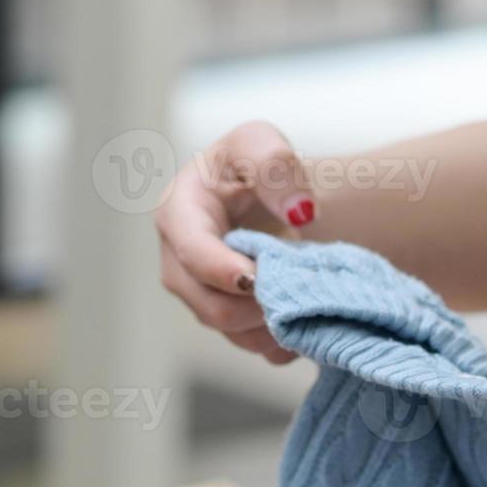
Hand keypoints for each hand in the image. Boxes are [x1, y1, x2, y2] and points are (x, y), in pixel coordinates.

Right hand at [154, 121, 317, 364]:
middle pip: (207, 305)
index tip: (258, 277)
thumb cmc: (257, 165)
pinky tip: (307, 315)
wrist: (277, 200)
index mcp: (178, 213)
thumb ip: (275, 164)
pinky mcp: (225, 319)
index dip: (222, 269)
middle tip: (298, 288)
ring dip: (271, 324)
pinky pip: (251, 344)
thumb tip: (300, 212)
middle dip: (253, 305)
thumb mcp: (262, 142)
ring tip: (308, 300)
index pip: (192, 252)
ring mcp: (200, 296)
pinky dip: (281, 338)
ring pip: (231, 331)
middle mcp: (179, 263)